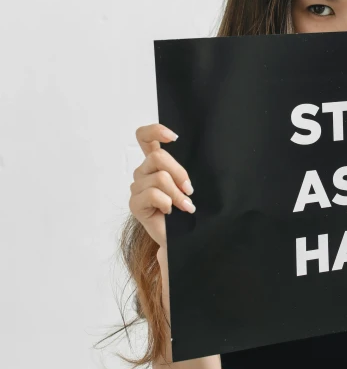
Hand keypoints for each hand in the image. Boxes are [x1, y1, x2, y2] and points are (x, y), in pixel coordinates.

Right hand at [129, 123, 194, 247]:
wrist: (181, 237)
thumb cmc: (185, 210)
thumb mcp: (186, 185)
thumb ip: (181, 172)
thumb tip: (185, 172)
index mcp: (154, 163)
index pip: (144, 137)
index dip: (156, 131)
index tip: (173, 137)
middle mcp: (143, 172)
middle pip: (158, 157)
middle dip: (179, 173)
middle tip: (189, 190)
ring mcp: (137, 187)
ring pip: (160, 178)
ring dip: (177, 193)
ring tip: (185, 206)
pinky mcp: (135, 203)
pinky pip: (153, 194)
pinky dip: (167, 202)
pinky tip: (169, 211)